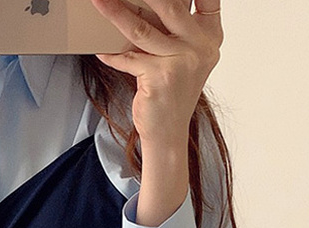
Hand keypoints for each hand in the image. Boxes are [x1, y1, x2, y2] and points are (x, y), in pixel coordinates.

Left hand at [89, 0, 223, 148]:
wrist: (168, 133)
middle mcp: (201, 46)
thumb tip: (146, 4)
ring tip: (98, 2)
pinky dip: (112, 54)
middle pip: (170, 5)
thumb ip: (172, 30)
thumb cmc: (172, 93)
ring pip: (142, 29)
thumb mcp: (180, 56)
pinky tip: (100, 49)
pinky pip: (129, 58)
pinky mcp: (160, 78)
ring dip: (115, 13)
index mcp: (210, 35)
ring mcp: (182, 62)